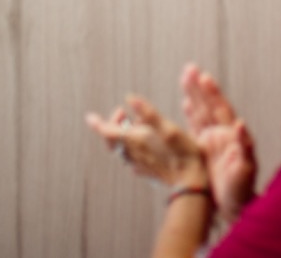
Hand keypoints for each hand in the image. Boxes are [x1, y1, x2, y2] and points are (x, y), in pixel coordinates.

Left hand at [86, 95, 208, 189]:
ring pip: (121, 150)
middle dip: (112, 125)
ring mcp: (139, 165)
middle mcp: (134, 154)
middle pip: (112, 141)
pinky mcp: (147, 172)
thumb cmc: (183, 153)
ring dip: (122, 136)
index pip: (109, 132)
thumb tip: (129, 97)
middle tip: (121, 112)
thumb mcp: (168, 127)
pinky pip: (131, 158)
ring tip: (135, 124)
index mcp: (136, 142)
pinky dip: (131, 147)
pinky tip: (142, 144)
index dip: (99, 123)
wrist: (191, 183)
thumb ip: (148, 113)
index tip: (90, 117)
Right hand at [180, 64, 256, 221]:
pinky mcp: (203, 150)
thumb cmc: (243, 189)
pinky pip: (195, 128)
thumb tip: (240, 123)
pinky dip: (190, 114)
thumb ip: (244, 146)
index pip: (221, 109)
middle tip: (189, 68)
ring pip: (200, 113)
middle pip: (209, 106)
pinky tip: (185, 102)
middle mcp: (222, 134)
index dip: (213, 93)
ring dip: (193, 96)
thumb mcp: (246, 168)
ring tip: (186, 77)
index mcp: (232, 135)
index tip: (205, 77)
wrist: (236, 206)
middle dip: (199, 88)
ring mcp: (212, 140)